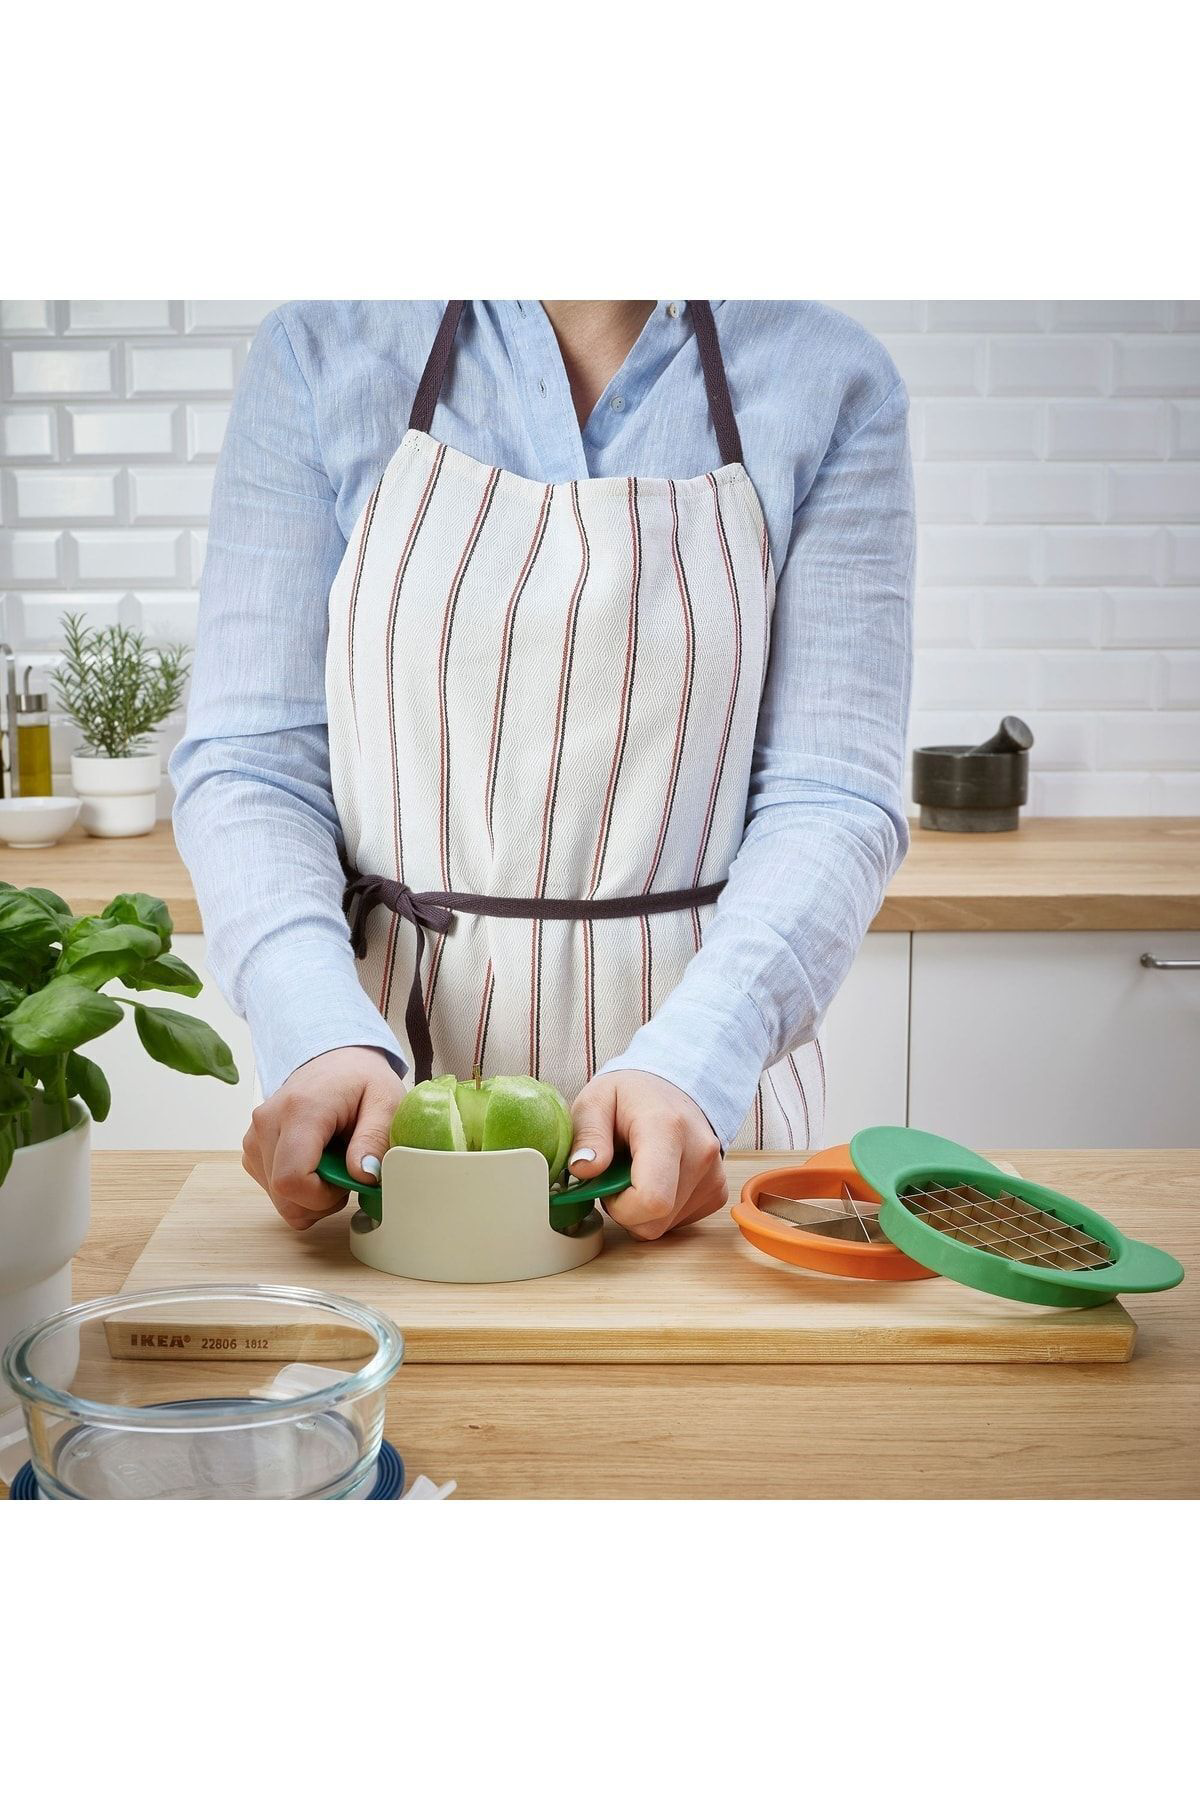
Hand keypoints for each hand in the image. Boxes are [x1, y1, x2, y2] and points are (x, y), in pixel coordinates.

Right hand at [243, 1046, 403, 1230]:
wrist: (335, 1061)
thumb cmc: (361, 1080)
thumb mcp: (386, 1101)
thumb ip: (376, 1138)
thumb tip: (363, 1175)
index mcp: (299, 1111)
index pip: (291, 1180)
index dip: (322, 1197)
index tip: (349, 1179)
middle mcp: (266, 1124)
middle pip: (283, 1196)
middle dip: (321, 1200)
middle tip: (348, 1173)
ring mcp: (254, 1138)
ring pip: (278, 1199)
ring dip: (311, 1196)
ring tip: (335, 1163)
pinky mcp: (253, 1150)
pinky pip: (274, 1191)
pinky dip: (300, 1190)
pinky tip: (318, 1164)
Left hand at [568, 1070, 725, 1240]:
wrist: (672, 1087)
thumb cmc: (630, 1095)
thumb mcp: (595, 1100)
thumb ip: (587, 1134)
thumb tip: (583, 1170)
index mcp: (667, 1130)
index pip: (653, 1200)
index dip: (620, 1208)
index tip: (607, 1184)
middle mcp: (699, 1154)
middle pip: (655, 1221)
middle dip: (625, 1210)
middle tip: (616, 1176)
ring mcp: (713, 1175)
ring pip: (665, 1226)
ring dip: (641, 1210)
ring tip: (636, 1172)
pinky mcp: (717, 1191)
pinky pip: (678, 1221)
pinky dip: (659, 1210)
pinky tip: (655, 1180)